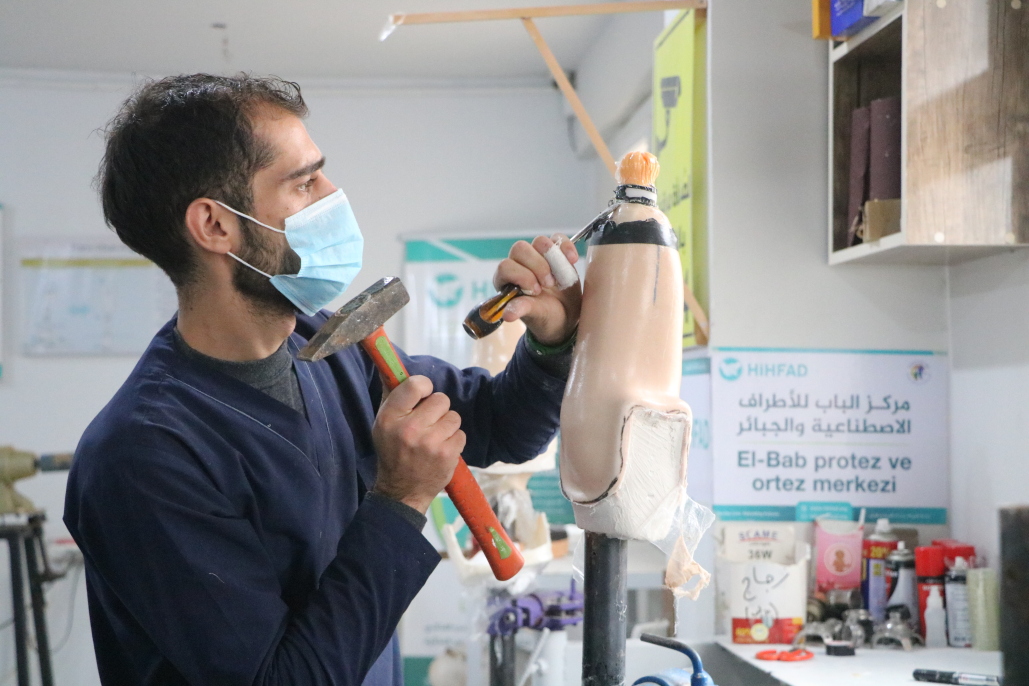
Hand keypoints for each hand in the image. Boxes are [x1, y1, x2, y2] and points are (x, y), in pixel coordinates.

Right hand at [371, 375, 464, 513]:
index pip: (415, 385)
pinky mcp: (447, 455)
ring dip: (447, 426)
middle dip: (438, 409)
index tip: (423, 395)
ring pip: (454, 416)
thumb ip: (394, 398)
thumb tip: (400, 368)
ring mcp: (430, 443)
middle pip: (441, 399)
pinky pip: (461, 434)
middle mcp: (409, 429)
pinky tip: (441, 449)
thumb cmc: (393, 452)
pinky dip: (454, 441)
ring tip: (435, 437)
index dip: (424, 387)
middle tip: (429, 423)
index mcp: (390, 418)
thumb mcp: (383, 425)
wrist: (401, 490)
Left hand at [493, 235, 580, 345]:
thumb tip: (508, 315)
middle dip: (538, 266)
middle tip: (549, 284)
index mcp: (506, 280)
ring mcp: (538, 256)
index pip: (506, 266)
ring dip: (552, 257)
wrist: (568, 316)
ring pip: (539, 241)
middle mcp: (519, 264)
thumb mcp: (536, 314)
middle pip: (520, 248)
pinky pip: (558, 238)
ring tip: (560, 277)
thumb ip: (523, 309)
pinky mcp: (555, 252)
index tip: (537, 291)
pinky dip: (567, 247)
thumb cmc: (546, 316)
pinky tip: (572, 260)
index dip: (522, 276)